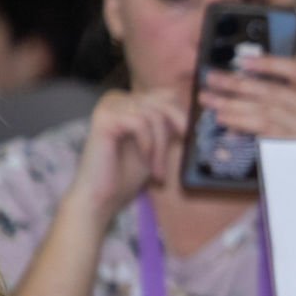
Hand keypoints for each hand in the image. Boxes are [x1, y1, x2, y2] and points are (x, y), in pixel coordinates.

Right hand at [68, 90, 187, 223]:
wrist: (100, 199)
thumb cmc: (126, 176)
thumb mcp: (156, 146)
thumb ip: (170, 128)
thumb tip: (195, 116)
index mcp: (129, 101)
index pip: (167, 96)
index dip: (181, 117)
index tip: (187, 141)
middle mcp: (117, 98)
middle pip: (164, 102)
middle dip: (173, 133)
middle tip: (176, 157)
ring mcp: (109, 105)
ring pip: (154, 115)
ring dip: (161, 147)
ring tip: (157, 171)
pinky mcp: (103, 117)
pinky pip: (140, 123)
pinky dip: (148, 145)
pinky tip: (145, 161)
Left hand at [202, 56, 295, 141]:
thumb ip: (291, 86)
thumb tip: (256, 68)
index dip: (268, 64)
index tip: (243, 61)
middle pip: (273, 92)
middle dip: (239, 84)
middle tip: (214, 79)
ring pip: (264, 113)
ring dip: (234, 106)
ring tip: (212, 101)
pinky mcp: (294, 149)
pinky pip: (263, 133)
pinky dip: (242, 125)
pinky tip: (226, 121)